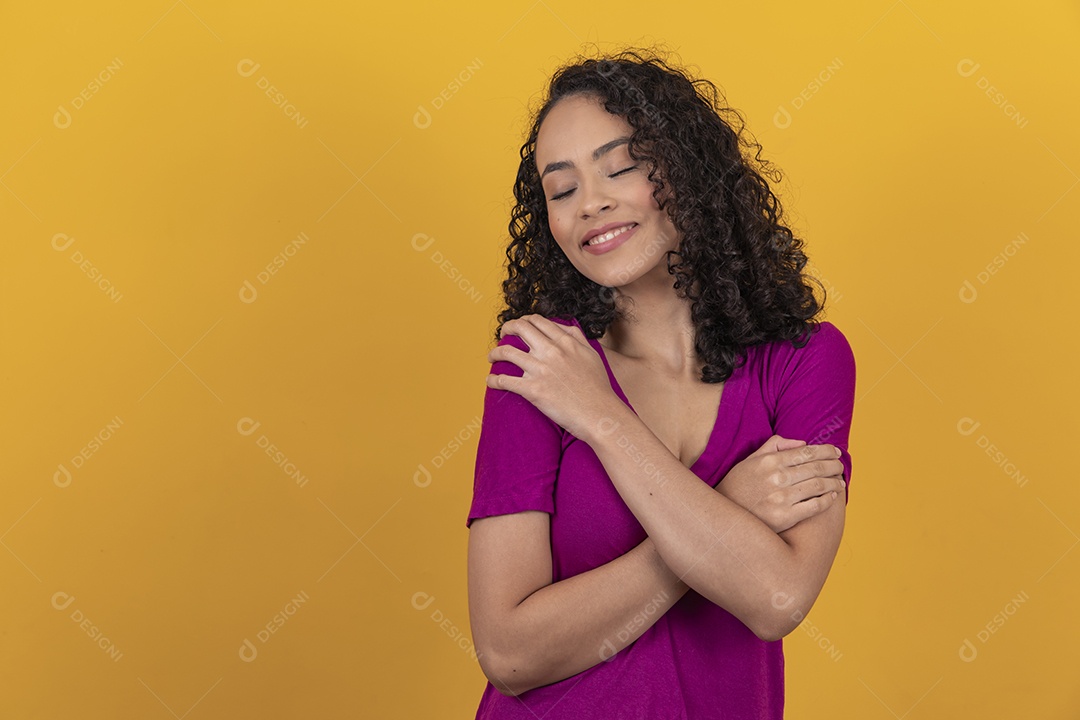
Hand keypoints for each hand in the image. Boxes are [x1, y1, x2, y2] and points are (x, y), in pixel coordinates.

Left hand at [485, 315, 620, 439]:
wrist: (599, 414)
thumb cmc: (598, 388)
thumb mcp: (592, 355)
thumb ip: (578, 338)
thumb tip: (565, 327)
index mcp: (565, 341)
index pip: (537, 321)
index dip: (523, 321)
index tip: (519, 327)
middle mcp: (551, 351)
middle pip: (519, 328)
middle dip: (506, 328)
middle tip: (502, 335)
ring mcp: (540, 370)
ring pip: (506, 352)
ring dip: (494, 353)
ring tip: (492, 357)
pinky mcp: (532, 390)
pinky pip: (503, 380)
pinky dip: (492, 380)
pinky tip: (490, 381)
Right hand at [717, 435, 845, 533]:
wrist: (723, 517)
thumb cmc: (737, 485)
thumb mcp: (750, 460)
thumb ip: (774, 446)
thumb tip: (802, 443)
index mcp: (769, 461)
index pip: (806, 452)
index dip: (826, 451)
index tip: (836, 452)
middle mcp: (777, 477)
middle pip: (816, 467)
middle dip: (834, 465)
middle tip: (841, 467)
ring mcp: (781, 498)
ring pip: (819, 486)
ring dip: (834, 482)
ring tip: (840, 481)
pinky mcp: (785, 517)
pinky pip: (815, 506)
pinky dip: (828, 500)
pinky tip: (832, 496)